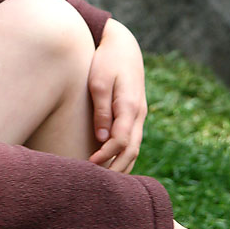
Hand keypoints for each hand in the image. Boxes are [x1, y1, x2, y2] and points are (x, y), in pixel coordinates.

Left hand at [88, 18, 146, 172]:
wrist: (123, 45)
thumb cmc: (106, 61)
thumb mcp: (99, 82)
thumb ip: (102, 110)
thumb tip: (102, 138)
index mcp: (130, 106)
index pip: (120, 141)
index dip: (105, 156)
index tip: (88, 165)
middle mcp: (139, 113)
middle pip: (131, 150)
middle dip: (116, 169)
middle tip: (98, 183)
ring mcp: (140, 114)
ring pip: (135, 148)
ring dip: (123, 166)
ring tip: (106, 182)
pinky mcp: (136, 113)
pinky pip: (133, 140)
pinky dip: (126, 156)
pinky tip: (114, 165)